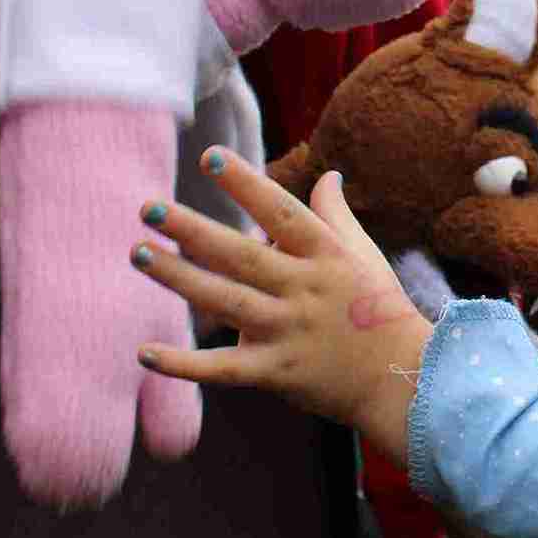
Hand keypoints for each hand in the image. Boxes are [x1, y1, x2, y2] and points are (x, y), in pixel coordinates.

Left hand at [128, 149, 431, 460]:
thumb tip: (329, 174)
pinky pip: (222, 369)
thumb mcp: (364, 255)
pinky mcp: (276, 372)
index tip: (210, 156)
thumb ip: (336, 215)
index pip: (281, 211)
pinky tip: (144, 352)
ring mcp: (289, 331)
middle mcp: (305, 289)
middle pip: (241, 255)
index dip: (246, 184)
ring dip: (178, 278)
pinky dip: (183, 364)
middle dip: (192, 230)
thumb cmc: (379, 310)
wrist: (400, 381)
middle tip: (147, 207)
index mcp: (325, 255)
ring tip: (138, 253)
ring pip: (225, 301)